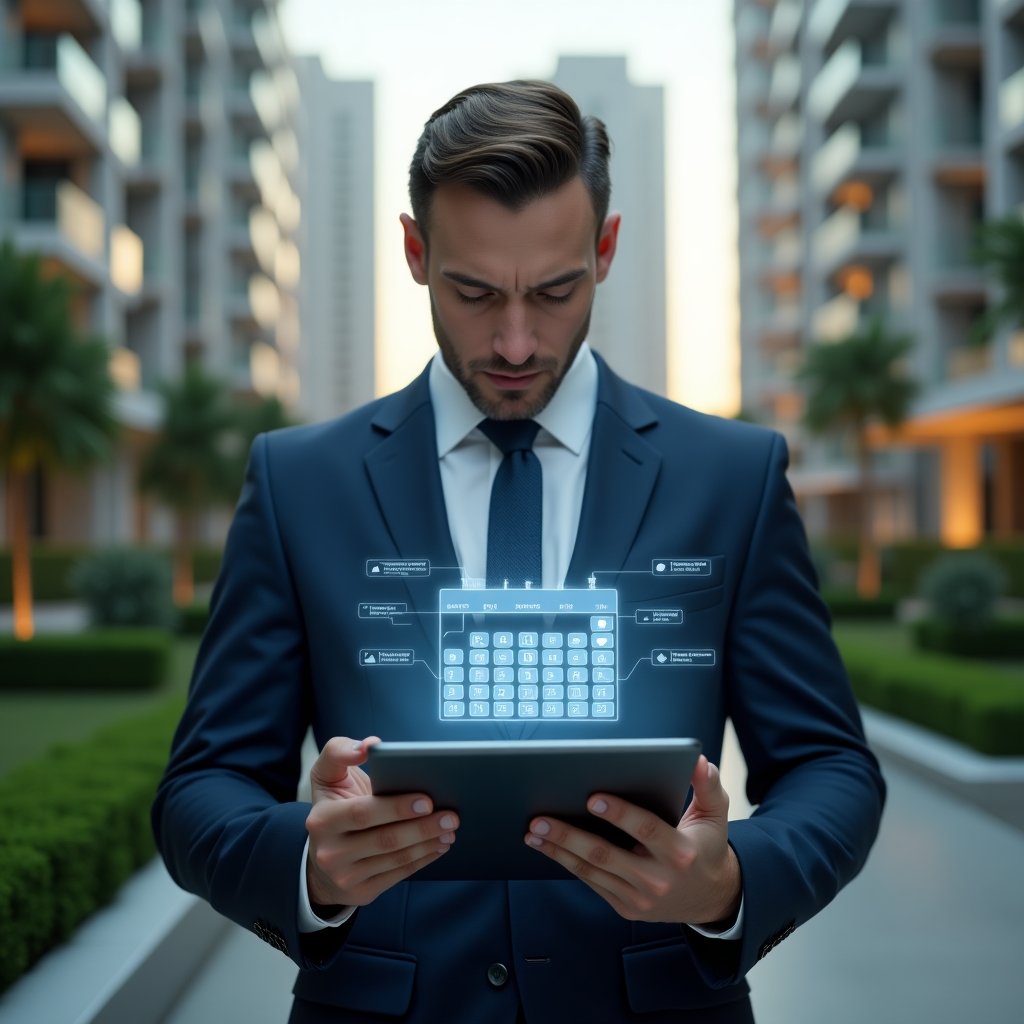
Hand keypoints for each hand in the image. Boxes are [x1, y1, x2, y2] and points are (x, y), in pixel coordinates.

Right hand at [305, 736, 458, 907]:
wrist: (321, 859)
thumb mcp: (326, 776)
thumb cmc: (334, 806)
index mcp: (322, 819)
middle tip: (452, 815)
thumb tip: (371, 745)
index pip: (363, 813)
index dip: (396, 807)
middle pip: (385, 839)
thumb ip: (339, 751)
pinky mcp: (361, 892)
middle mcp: (330, 851)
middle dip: (423, 827)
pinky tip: (439, 845)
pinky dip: (423, 859)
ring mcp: (345, 875)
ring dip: (428, 843)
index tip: (427, 799)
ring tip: (451, 829)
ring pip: (395, 859)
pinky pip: (398, 875)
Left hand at [524, 754, 740, 926]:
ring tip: (533, 832)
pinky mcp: (626, 907)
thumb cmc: (708, 846)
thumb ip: (708, 785)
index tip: (592, 797)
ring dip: (559, 851)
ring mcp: (639, 897)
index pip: (645, 830)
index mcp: (680, 852)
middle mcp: (658, 879)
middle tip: (540, 818)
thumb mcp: (716, 814)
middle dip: (570, 835)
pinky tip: (547, 848)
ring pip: (591, 871)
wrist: (712, 898)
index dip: (619, 813)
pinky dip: (567, 864)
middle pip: (606, 854)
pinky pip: (592, 883)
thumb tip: (697, 759)